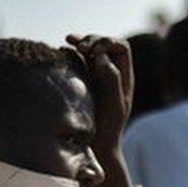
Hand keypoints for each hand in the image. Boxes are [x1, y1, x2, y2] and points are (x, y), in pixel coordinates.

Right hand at [65, 34, 133, 186]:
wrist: (96, 145)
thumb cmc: (108, 129)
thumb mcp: (114, 105)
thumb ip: (111, 80)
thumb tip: (101, 57)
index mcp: (124, 78)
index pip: (121, 48)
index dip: (107, 43)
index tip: (94, 53)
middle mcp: (111, 74)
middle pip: (105, 44)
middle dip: (92, 40)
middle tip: (80, 47)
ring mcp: (96, 77)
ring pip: (90, 50)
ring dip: (81, 42)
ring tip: (69, 41)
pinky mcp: (82, 82)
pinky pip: (78, 60)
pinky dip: (71, 51)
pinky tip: (64, 49)